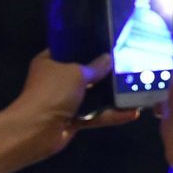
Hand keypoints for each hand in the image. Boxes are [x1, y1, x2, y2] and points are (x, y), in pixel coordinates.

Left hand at [0, 51, 138, 172]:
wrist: (37, 130)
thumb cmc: (52, 92)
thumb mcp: (76, 73)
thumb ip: (95, 67)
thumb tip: (109, 59)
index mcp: (50, 62)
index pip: (70, 49)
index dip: (88, 45)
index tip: (109, 42)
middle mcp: (57, 79)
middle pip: (85, 73)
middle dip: (105, 72)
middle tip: (128, 65)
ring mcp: (66, 101)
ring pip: (93, 95)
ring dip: (112, 95)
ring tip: (135, 89)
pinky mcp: (74, 119)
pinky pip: (96, 114)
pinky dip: (112, 114)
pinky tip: (131, 113)